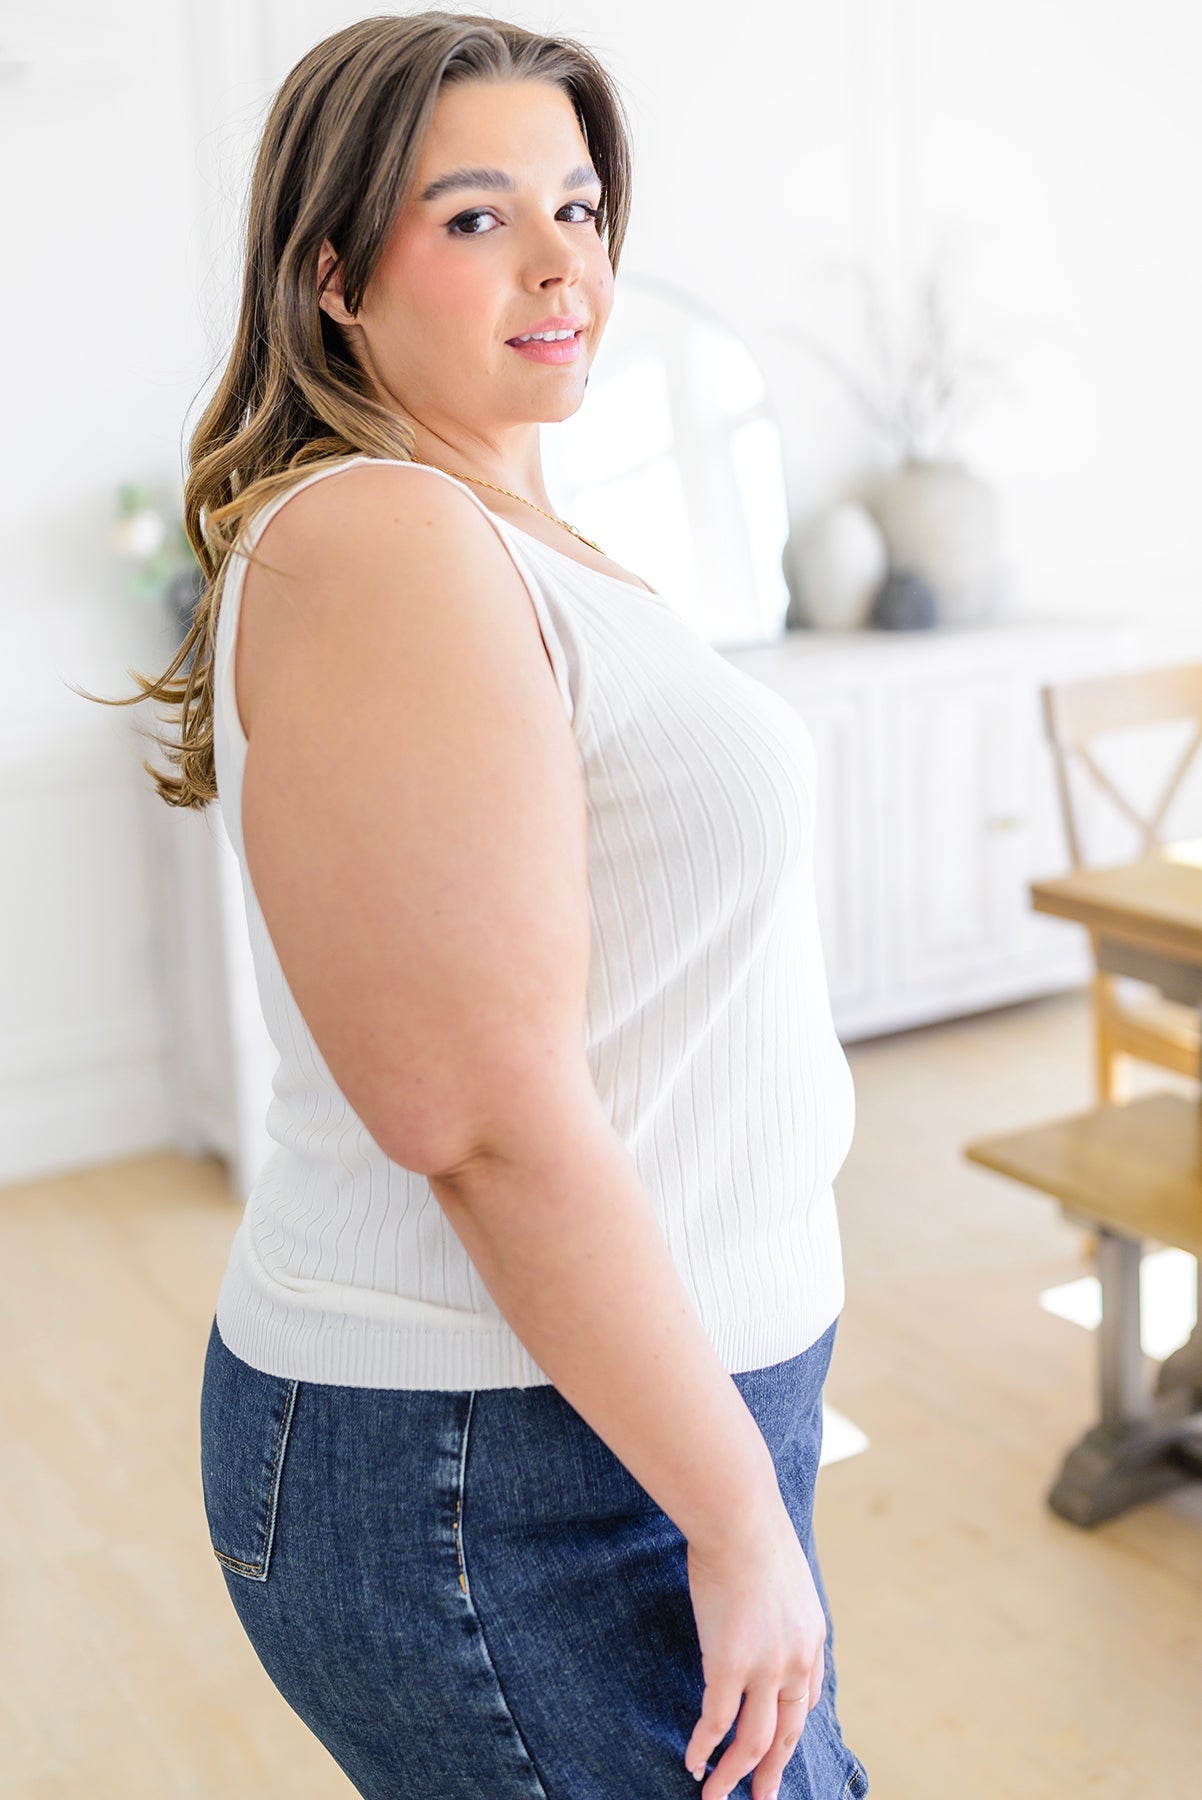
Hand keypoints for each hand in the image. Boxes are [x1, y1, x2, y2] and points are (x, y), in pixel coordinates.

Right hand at [683, 1506, 826, 1799]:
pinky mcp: (729, 1665)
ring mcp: (764, 1667)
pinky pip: (716, 1722)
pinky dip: (704, 1748)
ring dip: (734, 1775)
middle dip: (773, 1771)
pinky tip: (692, 1763)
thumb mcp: (784, 1570)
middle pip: (787, 1732)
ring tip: (717, 1798)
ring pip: (753, 1740)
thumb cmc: (752, 1529)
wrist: (740, 1519)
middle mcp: (794, 1661)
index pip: (807, 1698)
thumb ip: (779, 1598)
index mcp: (811, 1637)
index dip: (792, 1724)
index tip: (779, 1744)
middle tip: (763, 1798)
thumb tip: (760, 1599)